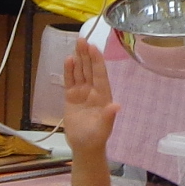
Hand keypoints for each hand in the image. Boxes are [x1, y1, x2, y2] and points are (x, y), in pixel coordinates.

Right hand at [60, 41, 117, 159]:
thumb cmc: (96, 138)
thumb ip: (109, 116)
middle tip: (82, 39)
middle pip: (89, 69)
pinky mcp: (71, 97)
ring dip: (78, 58)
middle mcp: (93, 90)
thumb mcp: (104, 128)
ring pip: (80, 72)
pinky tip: (68, 60)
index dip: (96, 60)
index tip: (93, 47)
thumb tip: (116, 106)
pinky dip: (69, 71)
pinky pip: (70, 81)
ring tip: (76, 44)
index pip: (99, 74)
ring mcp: (81, 93)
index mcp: (103, 95)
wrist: (84, 146)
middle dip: (87, 54)